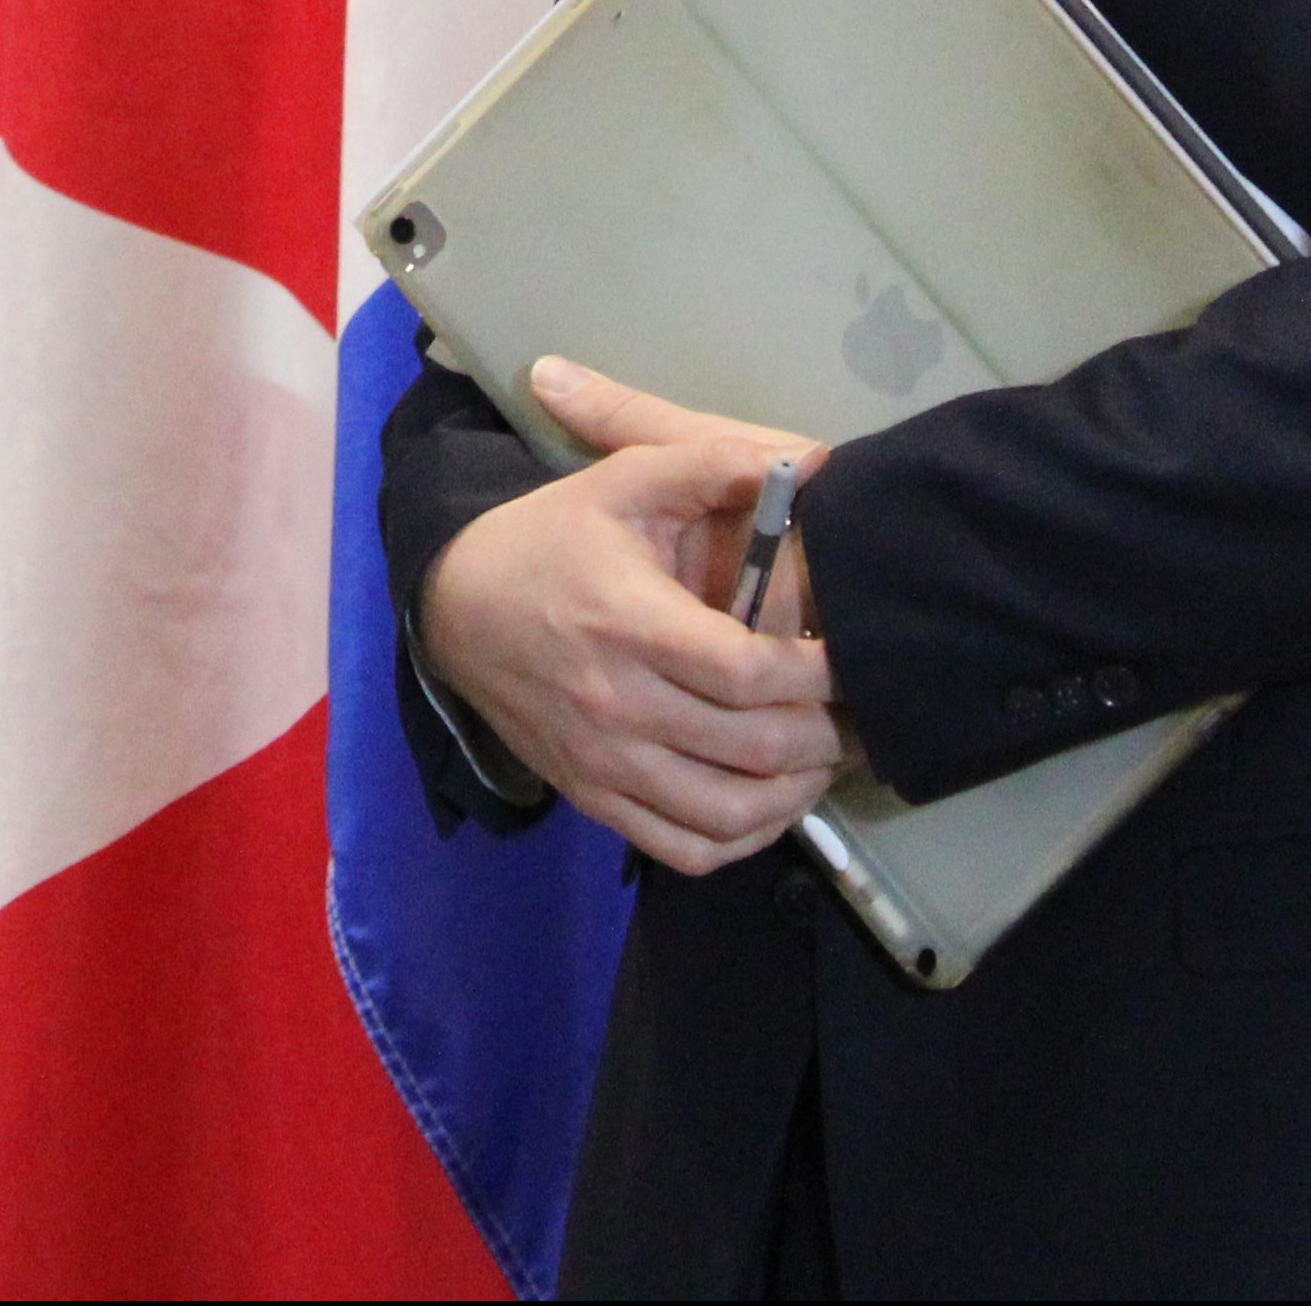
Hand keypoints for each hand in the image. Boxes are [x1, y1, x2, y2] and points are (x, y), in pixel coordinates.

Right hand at [415, 356, 845, 873]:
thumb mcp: (621, 481)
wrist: (454, 605)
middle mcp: (617, 705)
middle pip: (753, 748)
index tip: (849, 661)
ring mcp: (603, 763)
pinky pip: (687, 850)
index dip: (817, 675)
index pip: (747, 673)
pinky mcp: (592, 798)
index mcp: (629, 624)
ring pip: (729, 813)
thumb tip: (815, 460)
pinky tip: (769, 803)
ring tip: (822, 759)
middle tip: (856, 715)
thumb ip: (713, 463)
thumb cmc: (550, 539)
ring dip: (796, 795)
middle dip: (825, 736)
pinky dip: (743, 839)